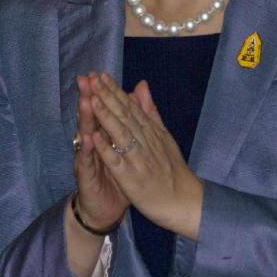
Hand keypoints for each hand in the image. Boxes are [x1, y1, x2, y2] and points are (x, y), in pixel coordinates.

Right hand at [72, 74, 128, 230]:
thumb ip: (128, 123)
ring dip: (85, 120)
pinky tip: (89, 138)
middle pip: (89, 119)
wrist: (106, 210)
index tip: (100, 74)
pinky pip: (87, 163)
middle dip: (88, 99)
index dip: (101, 94)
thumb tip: (134, 96)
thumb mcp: (125, 149)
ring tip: (86, 101)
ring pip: (85, 137)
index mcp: (103, 138)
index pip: (102, 112)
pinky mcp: (86, 178)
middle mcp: (91, 146)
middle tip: (86, 80)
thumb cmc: (116, 177)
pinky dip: (89, 150)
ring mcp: (87, 161)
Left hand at [89, 73, 203, 239]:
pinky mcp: (133, 179)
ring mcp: (139, 160)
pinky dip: (107, 150)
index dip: (114, 90)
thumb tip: (140, 84)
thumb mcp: (163, 135)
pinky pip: (118, 163)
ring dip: (106, 117)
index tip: (100, 75)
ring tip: (93, 99)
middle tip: (92, 79)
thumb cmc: (172, 169)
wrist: (184, 201)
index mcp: (151, 131)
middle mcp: (146, 141)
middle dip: (107, 96)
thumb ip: (149, 110)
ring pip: (121, 135)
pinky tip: (95, 138)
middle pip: (124, 115)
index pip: (130, 106)